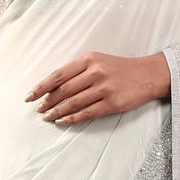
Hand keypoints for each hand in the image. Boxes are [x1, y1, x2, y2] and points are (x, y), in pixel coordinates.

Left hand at [24, 51, 169, 124]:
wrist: (149, 74)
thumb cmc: (120, 68)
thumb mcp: (98, 61)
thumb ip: (78, 70)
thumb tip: (53, 87)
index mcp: (89, 59)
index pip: (58, 74)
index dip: (42, 87)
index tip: (30, 95)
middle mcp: (95, 72)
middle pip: (63, 90)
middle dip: (47, 101)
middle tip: (38, 109)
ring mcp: (104, 88)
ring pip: (73, 103)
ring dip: (56, 111)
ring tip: (47, 117)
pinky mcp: (112, 103)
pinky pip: (87, 113)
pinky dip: (72, 118)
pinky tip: (62, 121)